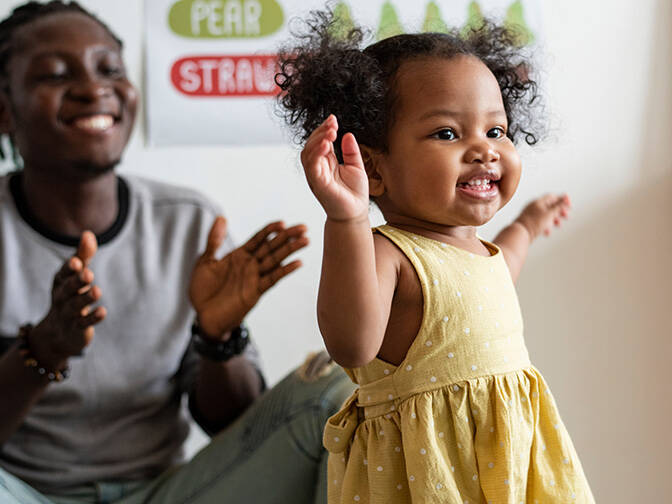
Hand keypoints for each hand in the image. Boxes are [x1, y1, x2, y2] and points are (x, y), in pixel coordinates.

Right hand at [30, 231, 105, 367]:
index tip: (78, 262)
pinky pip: (84, 324)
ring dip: (86, 299)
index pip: (63, 273)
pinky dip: (92, 318)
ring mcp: (68, 314)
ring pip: (75, 306)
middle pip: (68, 289)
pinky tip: (103, 312)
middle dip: (77, 281)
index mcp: (60, 282)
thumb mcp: (75, 275)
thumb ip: (83, 255)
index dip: (69, 268)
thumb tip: (88, 233)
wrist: (58, 333)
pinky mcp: (77, 329)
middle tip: (88, 274)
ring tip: (97, 291)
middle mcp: (61, 297)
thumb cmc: (70, 295)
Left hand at [189, 217, 308, 337]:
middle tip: (304, 227)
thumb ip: (214, 240)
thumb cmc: (203, 290)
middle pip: (272, 246)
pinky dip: (285, 270)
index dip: (270, 230)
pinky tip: (297, 263)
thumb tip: (221, 217)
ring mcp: (254, 277)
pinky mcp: (256, 291)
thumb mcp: (206, 261)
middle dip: (288, 237)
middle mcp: (250, 265)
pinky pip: (272, 279)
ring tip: (305, 240)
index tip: (282, 222)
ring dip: (291, 250)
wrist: (203, 317)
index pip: (259, 239)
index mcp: (239, 255)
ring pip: (276, 260)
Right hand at [300, 114, 369, 220]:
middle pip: (311, 145)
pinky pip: (312, 167)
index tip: (333, 119)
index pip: (319, 142)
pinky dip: (317, 154)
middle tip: (332, 124)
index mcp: (326, 163)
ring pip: (308, 154)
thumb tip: (347, 134)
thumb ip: (351, 151)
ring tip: (330, 132)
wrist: (356, 213)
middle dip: (320, 132)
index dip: (324, 129)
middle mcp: (318, 168)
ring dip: (317, 140)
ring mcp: (316, 176)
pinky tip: (326, 145)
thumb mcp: (356, 166)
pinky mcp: (318, 184)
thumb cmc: (354, 193)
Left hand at [516, 193, 570, 239]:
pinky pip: (540, 223)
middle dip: (559, 211)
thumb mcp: (550, 214)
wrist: (519, 234)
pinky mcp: (529, 223)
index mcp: (538, 201)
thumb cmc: (533, 223)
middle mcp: (534, 207)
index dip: (562, 200)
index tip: (569, 205)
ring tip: (558, 225)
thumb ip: (558, 206)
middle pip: (550, 206)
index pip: (553, 197)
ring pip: (546, 215)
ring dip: (554, 220)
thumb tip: (565, 197)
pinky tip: (547, 232)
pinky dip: (546, 226)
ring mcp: (531, 215)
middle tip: (566, 216)